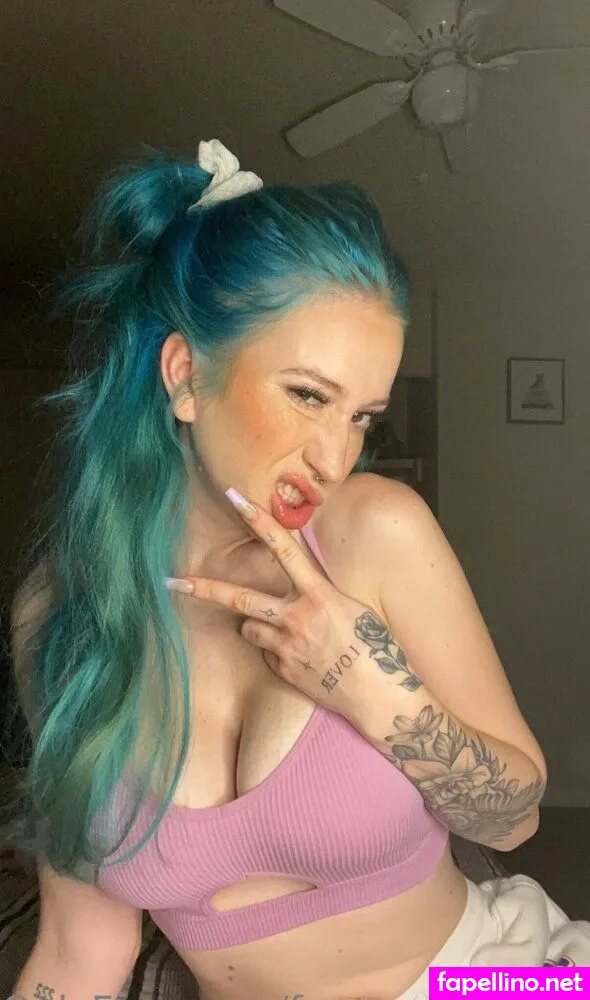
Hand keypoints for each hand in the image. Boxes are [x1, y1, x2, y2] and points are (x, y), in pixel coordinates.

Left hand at [165, 489, 390, 721]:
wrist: (379, 695)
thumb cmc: (376, 647)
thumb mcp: (353, 607)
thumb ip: (321, 593)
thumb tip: (300, 584)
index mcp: (320, 594)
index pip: (284, 548)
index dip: (259, 520)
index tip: (236, 498)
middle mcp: (297, 618)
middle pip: (240, 599)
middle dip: (205, 589)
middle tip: (174, 581)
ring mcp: (287, 647)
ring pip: (249, 629)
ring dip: (255, 626)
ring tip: (287, 633)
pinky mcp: (284, 671)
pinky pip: (268, 655)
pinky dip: (276, 652)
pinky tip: (303, 659)